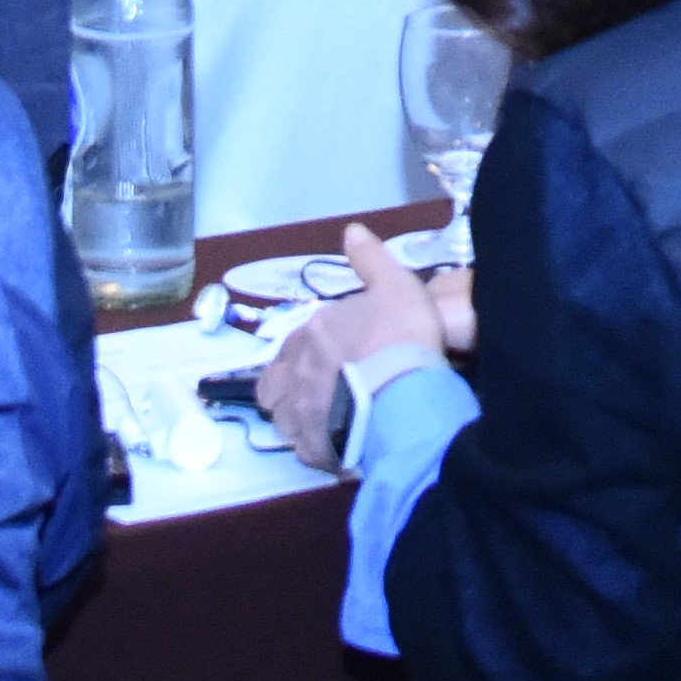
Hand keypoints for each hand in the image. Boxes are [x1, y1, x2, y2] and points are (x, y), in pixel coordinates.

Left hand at [258, 227, 447, 468]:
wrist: (404, 391)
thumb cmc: (399, 334)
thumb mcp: (395, 284)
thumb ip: (371, 260)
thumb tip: (351, 230)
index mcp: (310, 333)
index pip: (293, 344)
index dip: (307, 352)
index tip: (327, 358)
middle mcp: (295, 373)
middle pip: (276, 384)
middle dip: (290, 388)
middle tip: (321, 393)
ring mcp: (300, 414)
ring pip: (283, 419)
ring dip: (299, 419)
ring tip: (327, 423)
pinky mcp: (313, 448)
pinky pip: (308, 450)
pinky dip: (319, 448)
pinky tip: (339, 447)